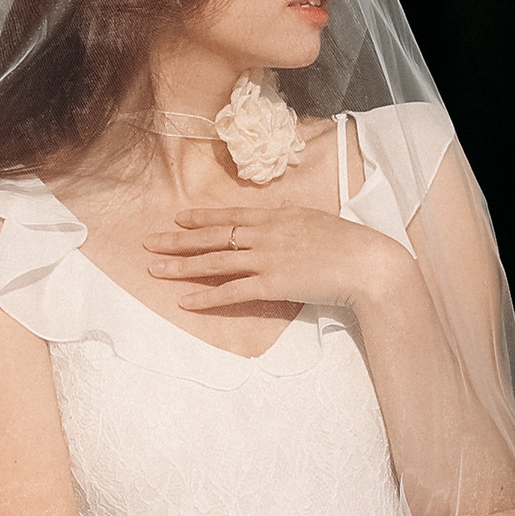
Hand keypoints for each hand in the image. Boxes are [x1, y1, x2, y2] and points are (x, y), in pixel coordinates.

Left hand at [143, 198, 384, 319]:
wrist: (365, 262)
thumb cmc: (348, 242)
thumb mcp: (315, 221)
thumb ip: (291, 220)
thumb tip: (280, 215)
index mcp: (276, 216)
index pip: (229, 215)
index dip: (201, 217)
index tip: (178, 218)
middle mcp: (265, 234)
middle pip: (212, 237)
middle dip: (177, 240)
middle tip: (149, 242)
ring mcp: (266, 259)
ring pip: (214, 263)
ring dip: (181, 266)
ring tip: (154, 269)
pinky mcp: (271, 285)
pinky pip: (231, 292)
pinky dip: (206, 298)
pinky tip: (184, 301)